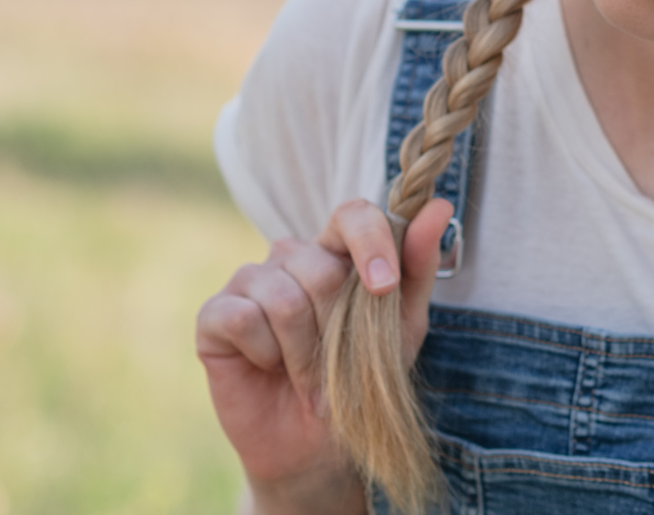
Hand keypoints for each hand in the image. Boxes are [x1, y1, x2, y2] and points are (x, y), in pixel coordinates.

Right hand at [195, 197, 453, 510]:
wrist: (319, 448)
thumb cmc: (362, 381)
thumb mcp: (403, 327)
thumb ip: (417, 267)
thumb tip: (440, 206)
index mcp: (336, 251)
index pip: (352, 214)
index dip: (370, 241)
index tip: (384, 285)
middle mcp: (290, 257)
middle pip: (317, 267)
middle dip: (335, 331)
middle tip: (336, 367)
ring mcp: (248, 282)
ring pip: (281, 296)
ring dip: (302, 353)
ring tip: (306, 378)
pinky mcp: (214, 315)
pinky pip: (241, 317)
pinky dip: (264, 354)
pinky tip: (267, 367)